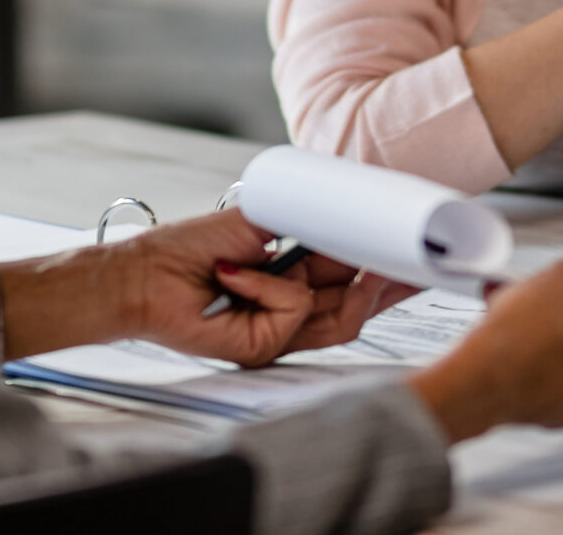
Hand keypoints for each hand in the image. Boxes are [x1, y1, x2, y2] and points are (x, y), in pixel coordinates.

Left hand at [0, 211, 407, 366]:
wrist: (145, 274)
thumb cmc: (190, 248)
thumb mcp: (263, 223)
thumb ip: (312, 226)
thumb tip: (357, 215)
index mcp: (297, 283)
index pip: (353, 284)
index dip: (385, 272)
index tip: (416, 254)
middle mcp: (293, 313)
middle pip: (359, 308)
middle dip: (388, 284)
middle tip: (414, 259)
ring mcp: (280, 333)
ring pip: (342, 318)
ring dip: (351, 285)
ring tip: (357, 262)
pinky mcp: (262, 347)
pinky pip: (294, 310)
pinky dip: (270, 285)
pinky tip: (238, 274)